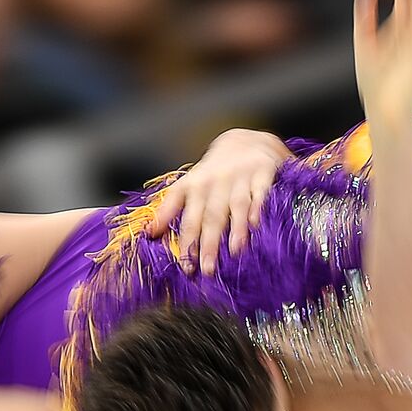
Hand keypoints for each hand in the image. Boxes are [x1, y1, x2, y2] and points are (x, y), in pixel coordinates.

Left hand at [146, 128, 289, 275]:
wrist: (246, 141)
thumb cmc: (216, 171)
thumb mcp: (190, 184)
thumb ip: (170, 207)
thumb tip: (150, 232)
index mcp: (194, 185)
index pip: (186, 215)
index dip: (185, 240)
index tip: (185, 265)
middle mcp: (214, 182)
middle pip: (209, 216)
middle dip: (207, 243)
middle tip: (207, 269)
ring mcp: (238, 177)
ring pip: (235, 206)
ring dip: (235, 229)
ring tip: (234, 252)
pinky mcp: (261, 173)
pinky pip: (259, 193)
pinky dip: (258, 207)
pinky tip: (257, 224)